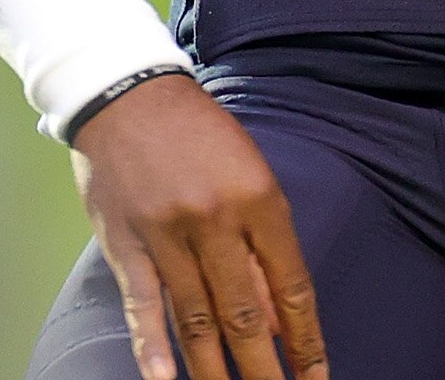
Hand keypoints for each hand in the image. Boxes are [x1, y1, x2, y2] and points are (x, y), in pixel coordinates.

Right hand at [72, 74, 328, 379]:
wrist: (130, 93)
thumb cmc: (200, 132)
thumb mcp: (252, 173)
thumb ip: (264, 245)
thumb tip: (275, 318)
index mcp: (260, 199)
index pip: (290, 286)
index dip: (305, 338)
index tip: (317, 375)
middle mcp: (217, 221)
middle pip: (245, 313)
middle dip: (265, 369)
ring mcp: (168, 234)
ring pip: (197, 318)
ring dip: (215, 371)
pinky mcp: (127, 242)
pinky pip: (143, 303)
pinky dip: (152, 347)